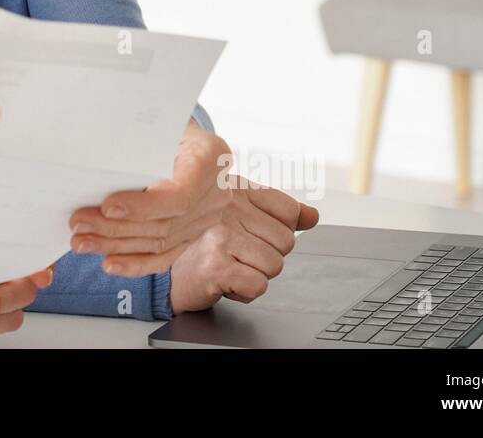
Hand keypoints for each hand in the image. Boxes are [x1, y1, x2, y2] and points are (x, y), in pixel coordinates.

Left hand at [68, 125, 318, 279]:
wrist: (184, 135)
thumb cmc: (166, 124)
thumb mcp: (157, 123)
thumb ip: (138, 141)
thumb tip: (93, 155)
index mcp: (211, 156)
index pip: (179, 194)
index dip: (143, 206)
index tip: (107, 205)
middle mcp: (216, 192)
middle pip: (164, 222)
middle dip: (116, 228)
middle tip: (78, 222)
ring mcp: (207, 217)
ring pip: (159, 241)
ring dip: (116, 245)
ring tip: (82, 241)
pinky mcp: (193, 234)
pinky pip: (165, 256)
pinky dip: (135, 262)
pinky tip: (109, 262)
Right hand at [168, 174, 319, 310]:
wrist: (170, 274)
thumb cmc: (205, 244)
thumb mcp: (241, 217)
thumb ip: (278, 214)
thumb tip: (312, 216)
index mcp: (236, 191)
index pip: (288, 210)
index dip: (279, 230)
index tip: (255, 234)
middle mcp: (227, 208)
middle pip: (285, 241)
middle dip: (267, 256)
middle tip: (239, 254)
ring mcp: (221, 236)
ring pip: (274, 265)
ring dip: (256, 275)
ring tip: (232, 266)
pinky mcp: (217, 265)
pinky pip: (258, 285)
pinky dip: (245, 291)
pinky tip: (227, 281)